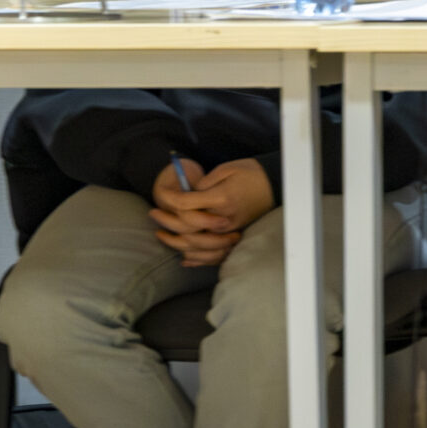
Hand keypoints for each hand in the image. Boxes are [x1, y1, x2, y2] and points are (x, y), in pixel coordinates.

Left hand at [152, 157, 272, 267]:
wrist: (273, 185)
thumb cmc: (249, 173)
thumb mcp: (227, 169)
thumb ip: (205, 182)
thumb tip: (187, 192)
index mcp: (222, 199)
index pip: (188, 204)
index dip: (169, 200)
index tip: (158, 196)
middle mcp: (224, 219)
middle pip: (189, 228)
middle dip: (167, 221)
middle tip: (153, 213)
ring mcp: (229, 231)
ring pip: (198, 246)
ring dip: (176, 242)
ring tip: (161, 235)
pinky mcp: (233, 237)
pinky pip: (213, 256)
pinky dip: (196, 259)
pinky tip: (183, 257)